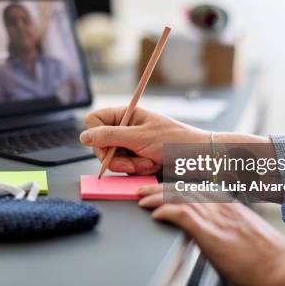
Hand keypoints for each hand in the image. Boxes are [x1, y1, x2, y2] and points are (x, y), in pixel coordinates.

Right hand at [80, 107, 210, 174]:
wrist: (201, 159)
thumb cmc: (176, 141)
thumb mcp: (140, 137)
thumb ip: (109, 136)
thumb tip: (83, 136)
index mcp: (126, 114)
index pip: (94, 121)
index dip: (97, 135)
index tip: (108, 146)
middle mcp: (127, 128)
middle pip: (101, 145)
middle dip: (117, 157)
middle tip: (132, 162)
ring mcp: (132, 145)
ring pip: (113, 160)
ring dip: (131, 166)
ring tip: (149, 163)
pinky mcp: (138, 160)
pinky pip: (126, 169)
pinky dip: (139, 171)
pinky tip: (152, 166)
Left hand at [138, 185, 284, 285]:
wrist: (283, 271)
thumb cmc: (270, 260)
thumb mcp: (247, 236)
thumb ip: (229, 229)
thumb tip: (218, 236)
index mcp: (231, 206)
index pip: (196, 189)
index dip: (176, 187)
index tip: (163, 187)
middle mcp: (222, 207)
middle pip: (184, 190)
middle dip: (161, 189)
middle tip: (144, 190)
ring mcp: (216, 217)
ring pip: (178, 198)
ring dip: (156, 198)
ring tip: (141, 199)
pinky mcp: (211, 232)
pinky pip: (182, 215)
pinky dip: (165, 212)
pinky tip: (155, 215)